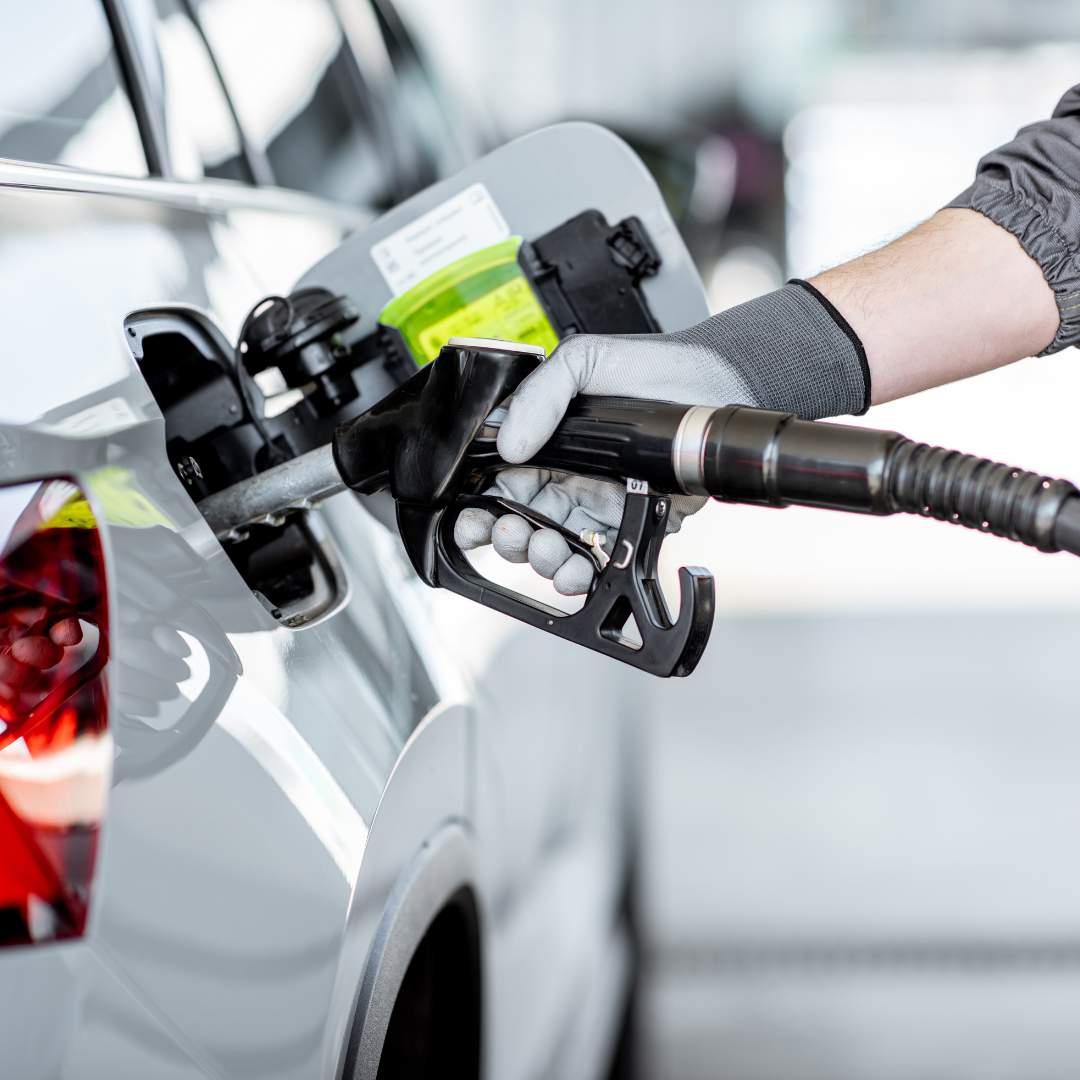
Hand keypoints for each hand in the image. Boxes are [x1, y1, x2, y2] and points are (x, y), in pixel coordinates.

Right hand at [452, 284, 869, 592]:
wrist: (716, 386)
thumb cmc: (652, 368)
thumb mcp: (585, 360)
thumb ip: (540, 393)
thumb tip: (507, 442)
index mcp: (544, 446)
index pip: (496, 483)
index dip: (478, 508)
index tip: (472, 520)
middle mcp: (564, 482)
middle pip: (519, 525)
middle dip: (508, 539)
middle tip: (513, 533)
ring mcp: (596, 508)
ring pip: (553, 550)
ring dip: (542, 561)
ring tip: (548, 550)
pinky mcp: (631, 527)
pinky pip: (599, 562)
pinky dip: (583, 575)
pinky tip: (579, 571)